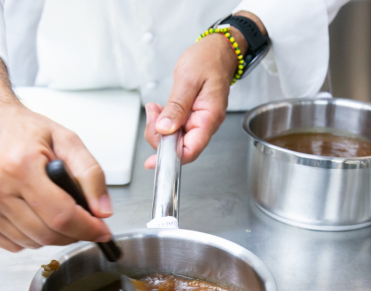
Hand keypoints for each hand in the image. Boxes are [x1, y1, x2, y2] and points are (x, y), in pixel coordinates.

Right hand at [0, 50, 112, 251]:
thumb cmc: (23, 130)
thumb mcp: (67, 140)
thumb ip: (91, 174)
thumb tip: (102, 210)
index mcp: (20, 166)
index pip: (61, 215)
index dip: (87, 228)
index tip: (101, 231)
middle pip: (46, 234)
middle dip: (73, 234)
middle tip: (83, 222)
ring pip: (30, 242)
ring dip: (52, 236)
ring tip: (55, 212)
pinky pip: (11, 244)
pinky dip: (29, 237)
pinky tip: (32, 216)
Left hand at [144, 11, 264, 167]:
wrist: (218, 50)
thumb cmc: (209, 60)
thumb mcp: (188, 79)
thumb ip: (176, 106)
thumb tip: (165, 129)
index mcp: (209, 117)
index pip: (191, 149)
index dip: (171, 157)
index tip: (153, 160)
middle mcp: (205, 123)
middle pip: (179, 146)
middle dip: (160, 136)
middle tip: (152, 114)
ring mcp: (199, 121)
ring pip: (175, 138)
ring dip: (159, 127)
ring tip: (155, 108)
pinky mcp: (192, 117)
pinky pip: (175, 127)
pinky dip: (163, 121)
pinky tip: (159, 109)